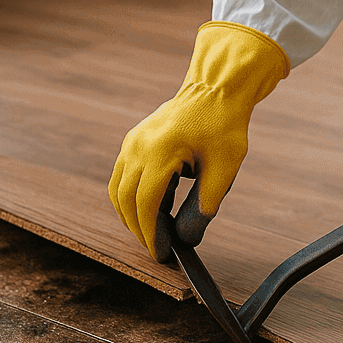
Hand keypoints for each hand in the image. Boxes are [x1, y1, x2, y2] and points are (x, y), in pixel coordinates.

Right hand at [109, 21, 287, 261]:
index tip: (162, 253)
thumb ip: (203, 206)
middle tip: (159, 246)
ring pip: (118, 190)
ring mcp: (132, 142)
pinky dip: (135, 196)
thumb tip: (186, 238)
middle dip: (140, 229)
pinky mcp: (133, 141)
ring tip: (158, 229)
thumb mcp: (223, 170)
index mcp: (160, 151)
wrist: (216, 89)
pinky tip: (159, 207)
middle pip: (125, 200)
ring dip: (133, 214)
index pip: (145, 204)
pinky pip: (124, 176)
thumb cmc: (224, 125)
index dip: (151, 233)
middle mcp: (137, 146)